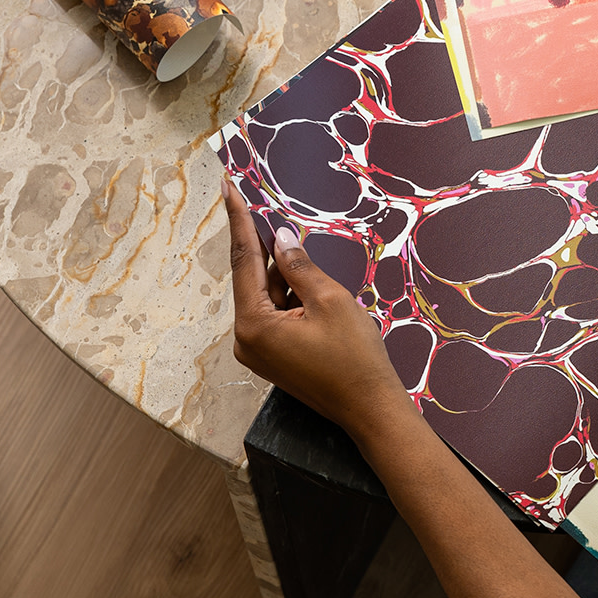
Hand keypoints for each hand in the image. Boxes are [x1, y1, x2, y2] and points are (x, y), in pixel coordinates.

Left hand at [225, 179, 414, 439]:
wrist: (370, 409)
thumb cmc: (354, 358)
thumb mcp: (330, 300)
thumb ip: (300, 266)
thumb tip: (282, 238)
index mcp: (253, 324)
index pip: (244, 260)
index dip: (240, 221)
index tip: (228, 188)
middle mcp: (247, 339)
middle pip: (254, 278)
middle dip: (265, 244)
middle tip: (261, 202)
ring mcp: (260, 351)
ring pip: (268, 296)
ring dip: (283, 271)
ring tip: (298, 243)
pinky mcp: (276, 357)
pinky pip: (277, 313)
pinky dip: (290, 293)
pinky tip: (305, 276)